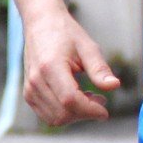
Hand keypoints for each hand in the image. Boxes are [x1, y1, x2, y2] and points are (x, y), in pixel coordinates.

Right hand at [22, 8, 120, 125]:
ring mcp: (29, 89)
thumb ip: (99, 68)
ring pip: (55, 119)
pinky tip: (76, 99)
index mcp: (50, 67)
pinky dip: (65, 114)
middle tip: (101, 99)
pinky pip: (47, 115)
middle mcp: (36, 81)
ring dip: (76, 115)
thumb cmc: (66, 34)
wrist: (41, 24)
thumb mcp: (87, 47)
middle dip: (85, 113)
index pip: (70, 100)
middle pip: (63, 113)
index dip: (90, 109)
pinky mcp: (28, 94)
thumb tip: (115, 86)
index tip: (105, 109)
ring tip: (89, 97)